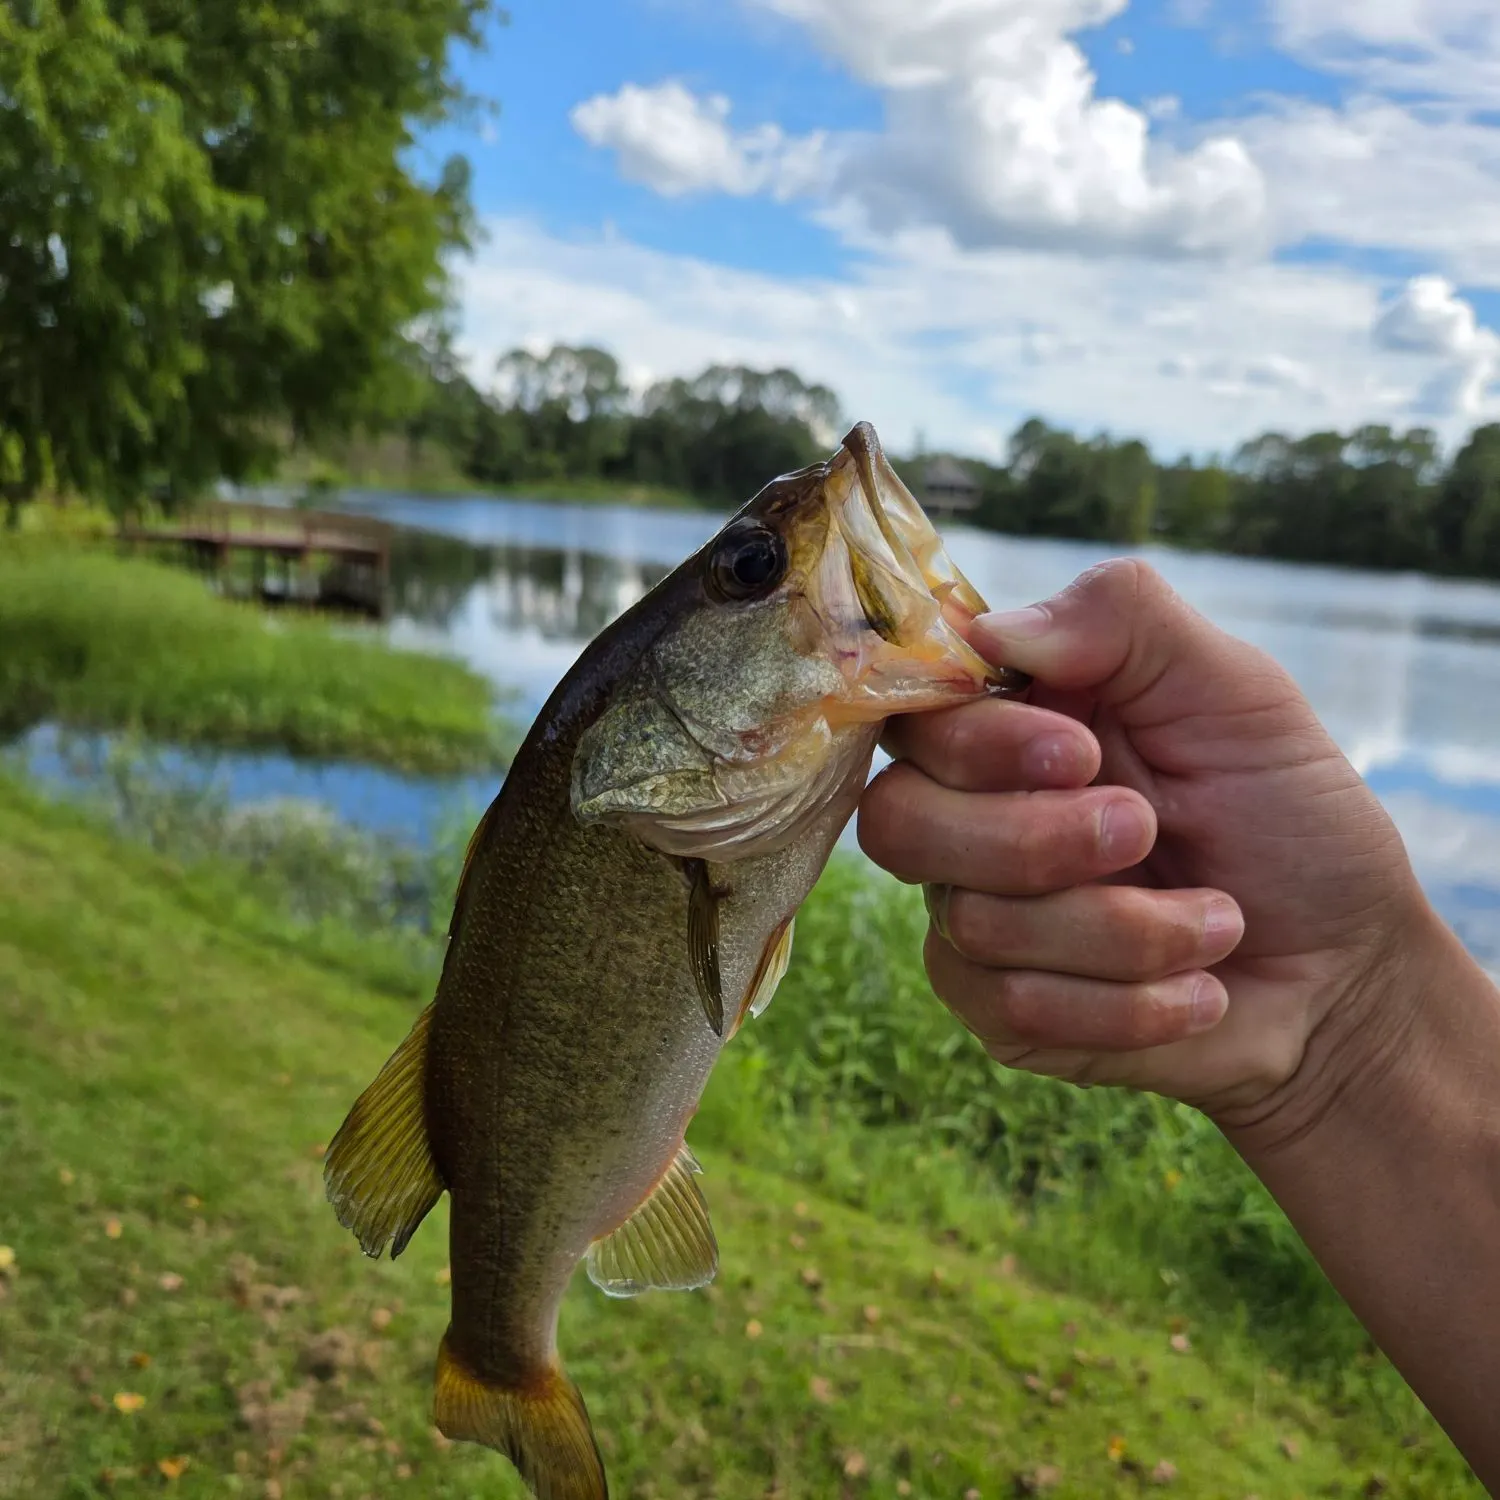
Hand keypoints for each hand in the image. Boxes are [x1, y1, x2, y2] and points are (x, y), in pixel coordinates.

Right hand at [858, 558, 1441, 1146]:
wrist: (1346, 970)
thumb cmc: (1290, 817)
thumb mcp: (1234, 690)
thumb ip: (1122, 619)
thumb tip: (989, 628)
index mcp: (1014, 723)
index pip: (915, 716)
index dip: (975, 741)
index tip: (1079, 753)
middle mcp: (972, 814)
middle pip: (897, 822)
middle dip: (1034, 839)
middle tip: (1146, 830)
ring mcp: (977, 914)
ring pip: (973, 922)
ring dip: (1122, 928)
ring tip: (1219, 923)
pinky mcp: (1001, 1009)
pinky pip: (1008, 1005)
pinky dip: (1124, 1004)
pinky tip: (1195, 991)